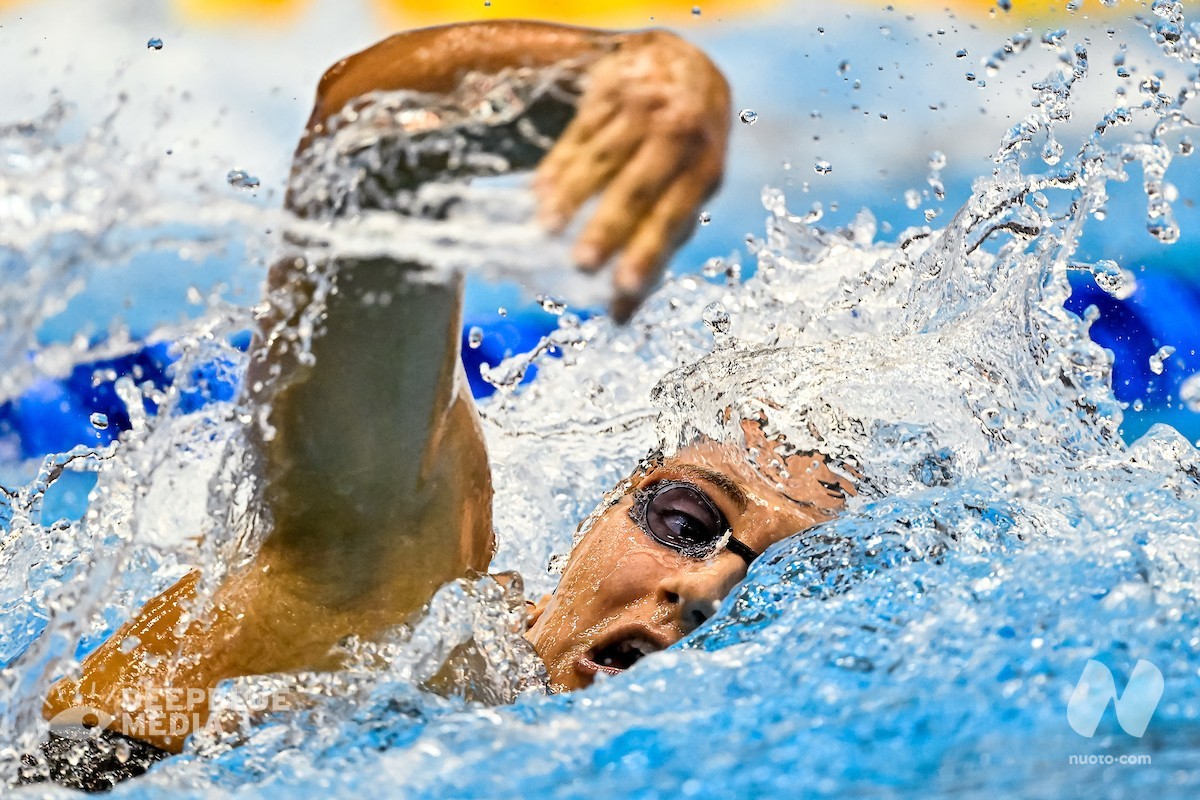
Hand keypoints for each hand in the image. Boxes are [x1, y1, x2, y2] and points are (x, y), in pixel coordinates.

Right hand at [534, 30, 730, 320]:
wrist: (678, 62)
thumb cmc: (683, 147)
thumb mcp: (688, 187)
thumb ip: (656, 244)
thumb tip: (620, 316)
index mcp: (705, 168)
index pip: (673, 216)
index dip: (648, 253)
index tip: (625, 288)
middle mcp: (680, 135)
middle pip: (637, 189)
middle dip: (608, 230)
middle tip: (583, 266)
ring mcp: (645, 107)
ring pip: (603, 159)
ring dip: (572, 197)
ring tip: (546, 230)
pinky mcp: (611, 86)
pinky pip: (580, 132)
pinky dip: (559, 166)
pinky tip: (539, 194)